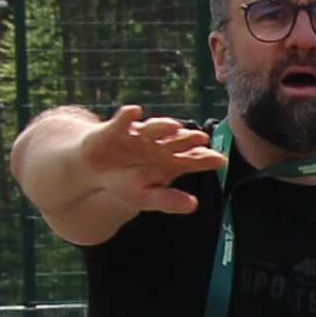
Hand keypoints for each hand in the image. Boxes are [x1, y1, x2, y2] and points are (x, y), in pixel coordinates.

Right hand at [68, 103, 226, 215]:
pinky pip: (123, 121)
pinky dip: (127, 116)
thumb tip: (193, 205)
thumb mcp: (146, 196)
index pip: (191, 158)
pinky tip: (134, 112)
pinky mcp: (117, 129)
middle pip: (176, 141)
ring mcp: (138, 135)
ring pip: (154, 129)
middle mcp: (157, 144)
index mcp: (168, 160)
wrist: (96, 171)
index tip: (219, 160)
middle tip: (201, 139)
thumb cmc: (125, 183)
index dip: (204, 159)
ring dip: (163, 126)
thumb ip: (168, 200)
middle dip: (188, 139)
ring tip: (174, 127)